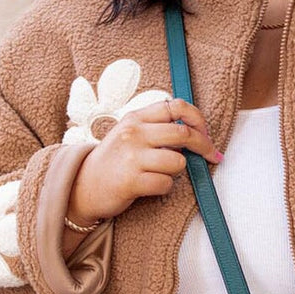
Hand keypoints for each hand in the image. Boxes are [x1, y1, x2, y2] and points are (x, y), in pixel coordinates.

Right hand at [67, 98, 221, 224]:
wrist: (82, 187)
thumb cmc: (113, 161)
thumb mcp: (129, 134)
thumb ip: (156, 127)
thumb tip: (195, 131)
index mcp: (135, 118)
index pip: (176, 106)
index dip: (198, 119)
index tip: (206, 133)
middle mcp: (133, 134)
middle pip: (183, 133)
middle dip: (204, 146)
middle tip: (211, 156)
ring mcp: (131, 157)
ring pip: (178, 162)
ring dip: (176, 171)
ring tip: (160, 173)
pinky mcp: (131, 181)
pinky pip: (166, 184)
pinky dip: (164, 187)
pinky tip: (151, 186)